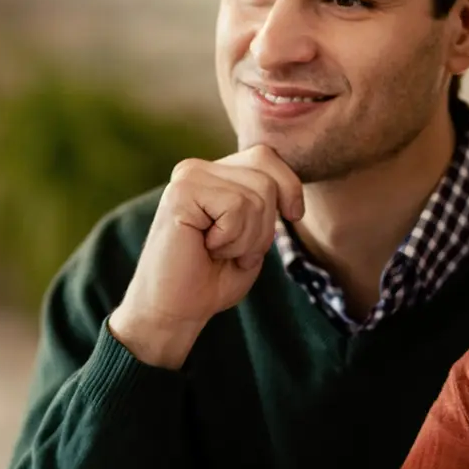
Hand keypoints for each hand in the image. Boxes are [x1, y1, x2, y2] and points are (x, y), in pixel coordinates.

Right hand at [108, 146, 303, 368]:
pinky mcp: (181, 193)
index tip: (293, 216)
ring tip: (217, 252)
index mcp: (213, 174)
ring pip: (255, 195)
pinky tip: (205, 248)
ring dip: (246, 238)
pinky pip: (236, 206)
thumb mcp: (255, 236)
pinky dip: (231, 239)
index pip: (266, 157)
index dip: (289, 187)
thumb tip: (288, 185)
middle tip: (233, 252)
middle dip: (264, 226)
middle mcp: (197, 169)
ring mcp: (187, 177)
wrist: (175, 311)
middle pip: (266, 178)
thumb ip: (267, 202)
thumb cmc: (212, 280)